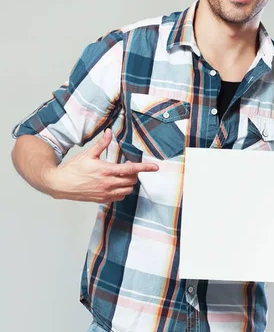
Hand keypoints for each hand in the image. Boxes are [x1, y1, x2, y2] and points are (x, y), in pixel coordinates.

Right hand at [44, 128, 158, 201]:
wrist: (60, 184)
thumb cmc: (73, 169)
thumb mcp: (88, 154)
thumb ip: (101, 144)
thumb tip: (109, 132)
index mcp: (106, 171)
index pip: (131, 170)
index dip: (144, 168)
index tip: (155, 167)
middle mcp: (108, 184)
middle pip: (131, 181)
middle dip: (134, 174)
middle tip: (130, 167)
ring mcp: (105, 193)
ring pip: (127, 190)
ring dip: (129, 183)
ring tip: (123, 176)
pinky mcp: (102, 199)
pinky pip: (119, 197)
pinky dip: (122, 191)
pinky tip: (116, 185)